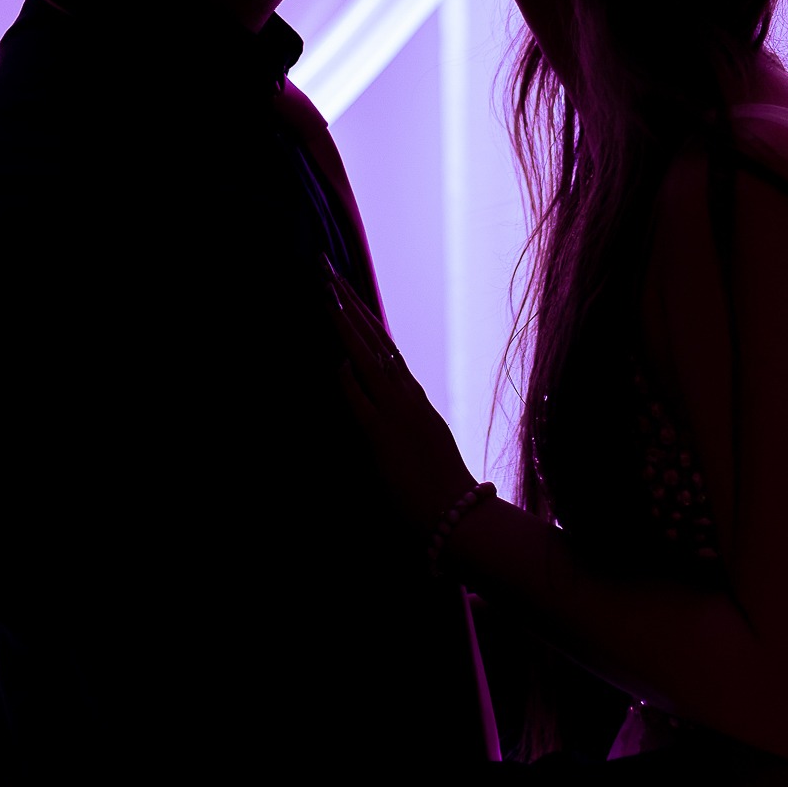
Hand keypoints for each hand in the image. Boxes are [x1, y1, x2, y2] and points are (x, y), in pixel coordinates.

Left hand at [325, 262, 474, 531]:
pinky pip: (361, 402)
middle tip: (325, 266)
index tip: (342, 286)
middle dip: (347, 300)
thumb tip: (375, 400)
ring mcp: (397, 415)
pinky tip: (334, 358)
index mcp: (415, 397)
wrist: (461, 520)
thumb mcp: (422, 442)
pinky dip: (347, 379)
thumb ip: (404, 417)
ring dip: (345, 322)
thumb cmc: (441, 491)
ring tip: (326, 290)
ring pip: (368, 357)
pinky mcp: (385, 439)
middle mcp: (408, 397)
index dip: (361, 313)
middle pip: (373, 336)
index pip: (383, 344)